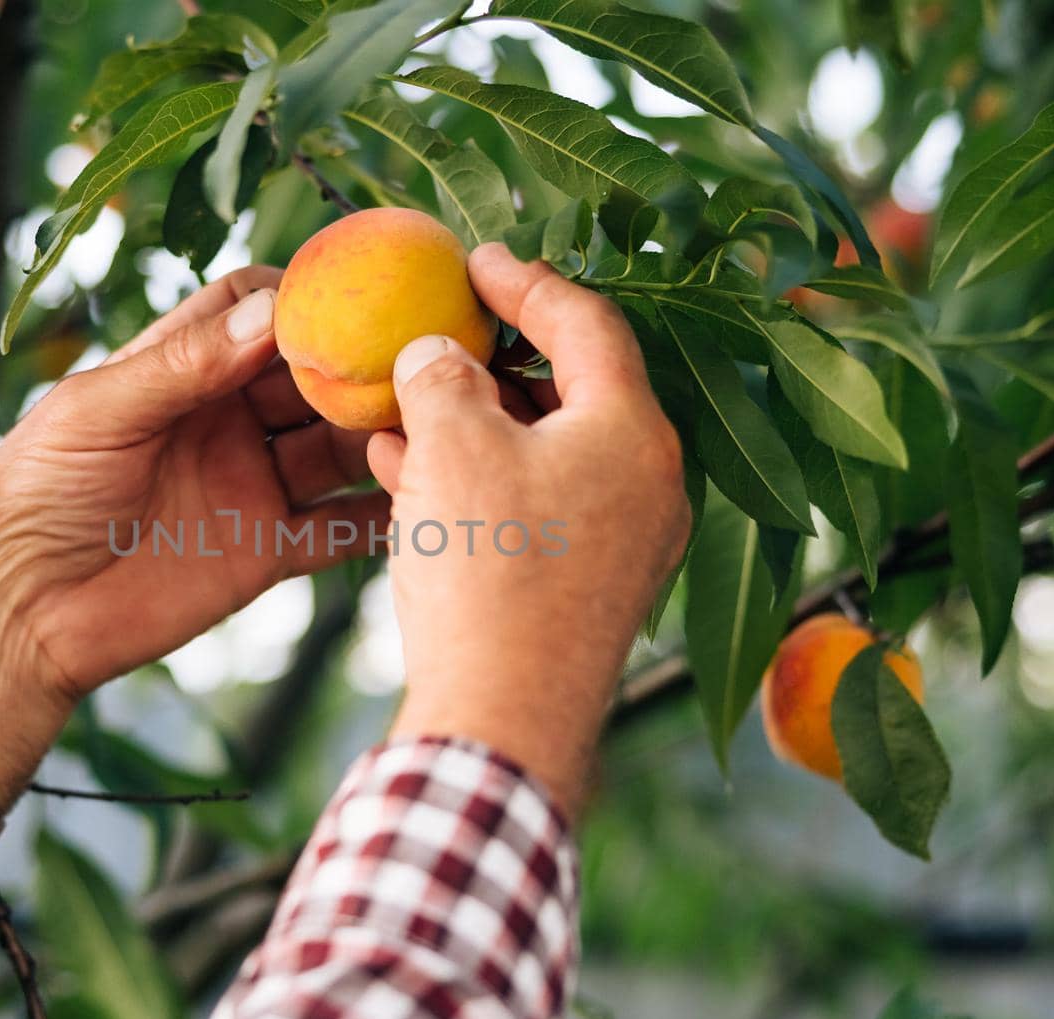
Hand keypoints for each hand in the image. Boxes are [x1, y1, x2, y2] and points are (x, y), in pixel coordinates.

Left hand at [0, 268, 386, 805]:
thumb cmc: (35, 494)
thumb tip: (271, 314)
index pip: (253, 310)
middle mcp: (224, 420)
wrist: (18, 613)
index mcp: (178, 371)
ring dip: (379, 433)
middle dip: (360, 362)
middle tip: (417, 353)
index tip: (355, 288)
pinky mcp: (264, 551)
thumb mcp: (97, 413)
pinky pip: (337, 530)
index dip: (301, 296)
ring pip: (336, 447)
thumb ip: (182, 366)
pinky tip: (422, 499)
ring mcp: (249, 484)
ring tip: (431, 419)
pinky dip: (378, 518)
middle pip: (312, 376)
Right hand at [369, 244, 690, 816]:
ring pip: (548, 452)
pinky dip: (482, 480)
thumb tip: (433, 355)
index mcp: (633, 432)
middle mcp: (649, 484)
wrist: (504, 723)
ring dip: (476, 423)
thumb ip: (440, 378)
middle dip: (495, 358)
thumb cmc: (486, 574)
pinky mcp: (591, 589)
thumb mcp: (450, 448)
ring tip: (404, 405)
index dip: (525, 282)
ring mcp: (626, 543)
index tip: (475, 260)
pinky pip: (539, 506)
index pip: (587, 324)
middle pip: (573, 389)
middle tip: (441, 332)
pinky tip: (408, 473)